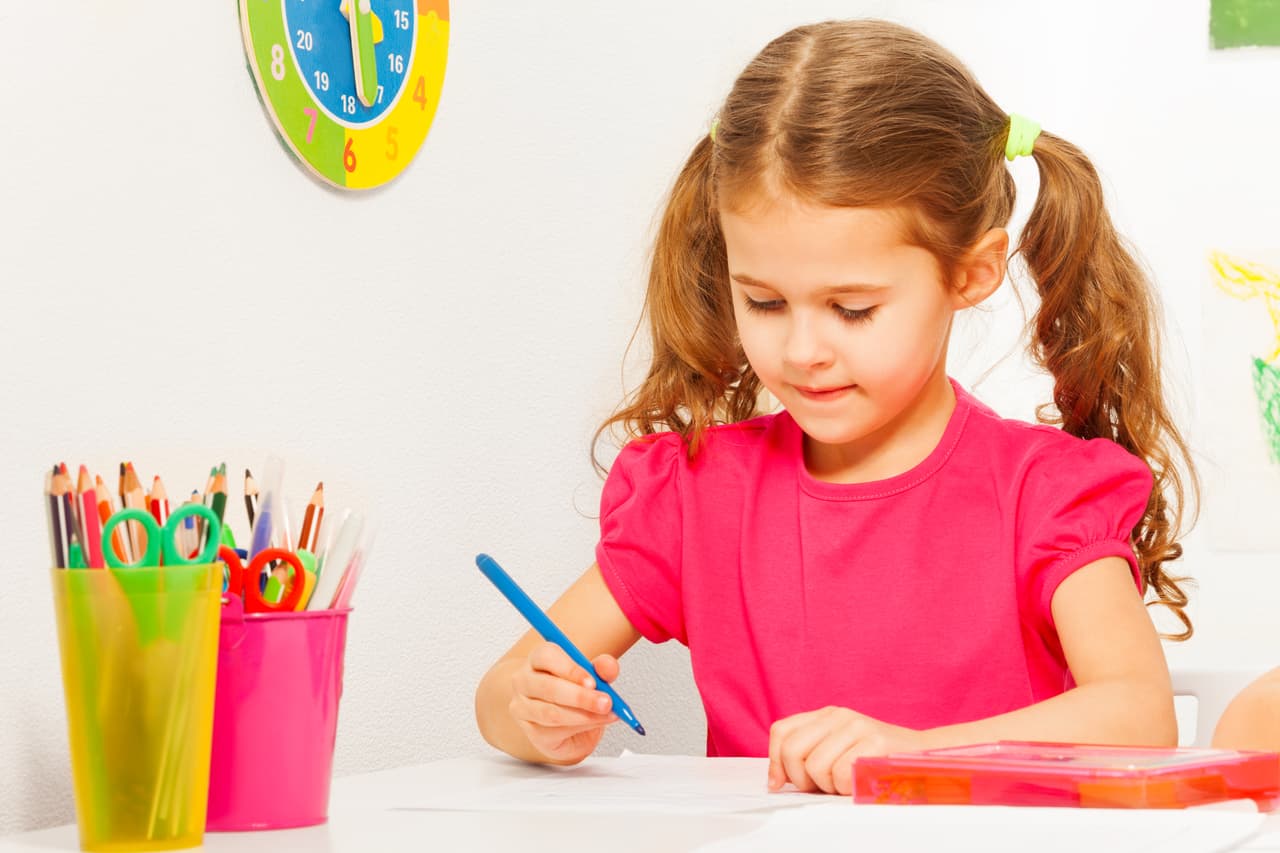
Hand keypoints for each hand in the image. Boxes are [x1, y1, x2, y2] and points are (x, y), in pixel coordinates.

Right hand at [509, 641, 620, 762]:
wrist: (564, 720)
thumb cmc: (575, 689)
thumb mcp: (592, 675)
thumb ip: (602, 669)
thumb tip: (608, 666)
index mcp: (538, 659)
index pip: (547, 657)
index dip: (571, 669)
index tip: (593, 682)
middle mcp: (524, 681)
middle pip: (548, 687)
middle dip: (581, 697)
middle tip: (607, 703)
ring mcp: (523, 707)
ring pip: (551, 713)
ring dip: (584, 715)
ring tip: (608, 714)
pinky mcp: (531, 731)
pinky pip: (555, 731)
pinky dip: (580, 727)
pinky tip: (596, 724)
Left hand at [767, 706, 929, 795]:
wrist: (922, 754)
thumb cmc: (877, 759)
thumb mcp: (839, 750)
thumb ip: (810, 755)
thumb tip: (778, 779)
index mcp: (826, 715)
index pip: (782, 731)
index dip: (775, 761)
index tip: (779, 783)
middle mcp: (838, 715)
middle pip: (792, 749)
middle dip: (800, 778)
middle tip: (819, 786)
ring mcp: (857, 726)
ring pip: (815, 766)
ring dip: (828, 786)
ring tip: (845, 782)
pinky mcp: (874, 741)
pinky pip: (841, 774)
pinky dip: (846, 788)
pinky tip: (859, 782)